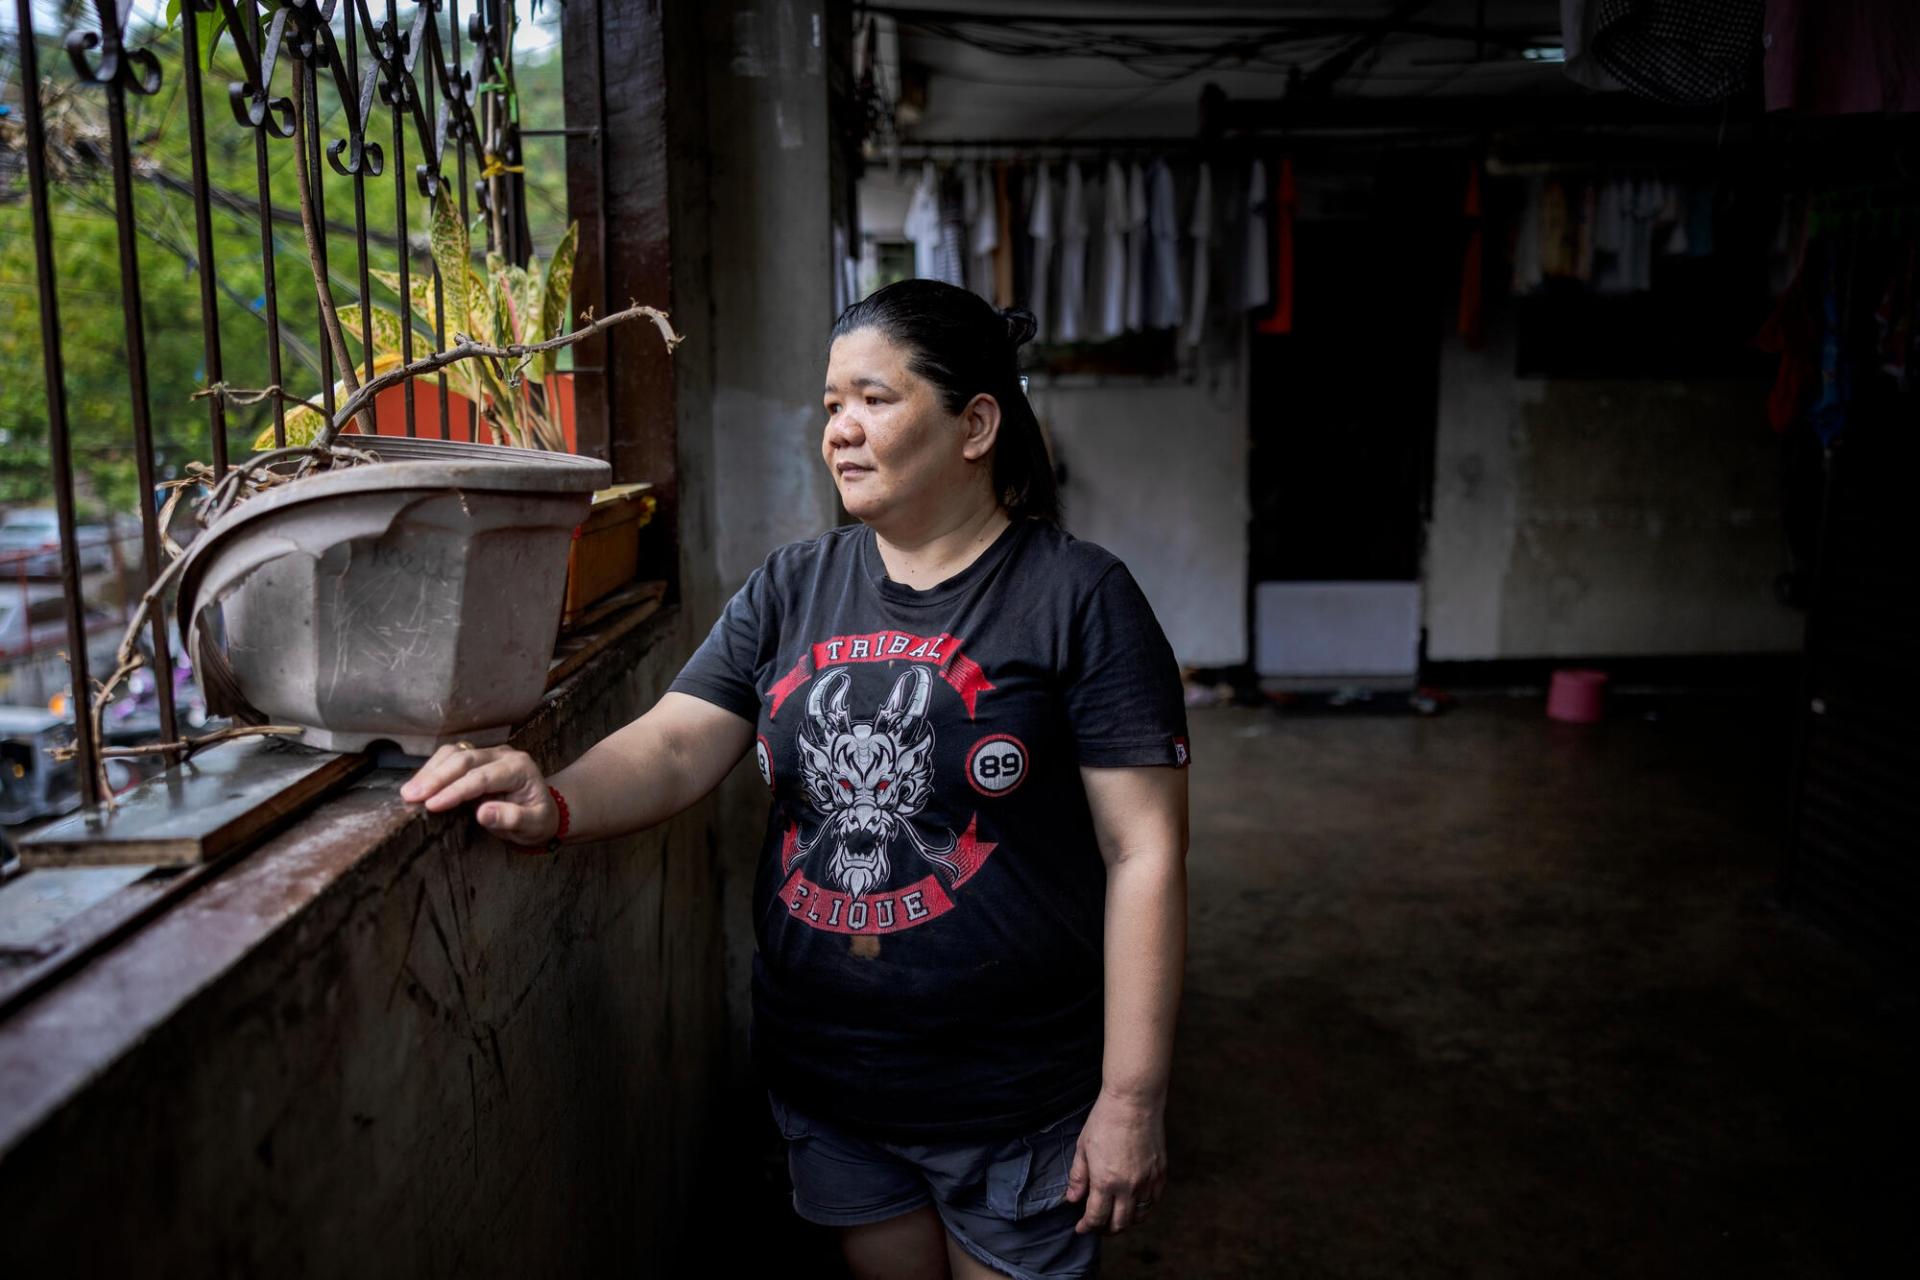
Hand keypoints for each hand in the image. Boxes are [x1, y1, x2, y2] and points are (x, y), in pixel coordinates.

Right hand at [399, 743, 558, 846]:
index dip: (456, 790)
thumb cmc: (538, 819)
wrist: (543, 809)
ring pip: (454, 753)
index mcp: (520, 768)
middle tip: (411, 796)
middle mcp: (503, 755)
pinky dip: (432, 770)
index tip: (433, 805)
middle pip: (465, 759)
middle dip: (436, 777)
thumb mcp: (534, 825)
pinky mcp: (475, 759)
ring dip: (430, 771)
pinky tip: (418, 785)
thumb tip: (483, 813)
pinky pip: (450, 758)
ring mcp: (488, 754)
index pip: (483, 777)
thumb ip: (513, 818)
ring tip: (409, 792)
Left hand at [1064, 1089, 1167, 1235]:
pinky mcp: (1160, 1173)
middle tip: (1097, 1226)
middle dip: (1105, 1230)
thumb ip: (1078, 1177)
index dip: (1087, 1227)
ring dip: (1126, 1222)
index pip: (1096, 1217)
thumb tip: (1072, 1199)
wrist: (1134, 1101)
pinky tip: (1134, 1203)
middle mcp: (1128, 1186)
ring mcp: (1147, 1181)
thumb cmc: (1105, 1120)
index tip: (1081, 1228)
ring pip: (1139, 1217)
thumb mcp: (1083, 1148)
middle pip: (1119, 1224)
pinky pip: (1154, 1201)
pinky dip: (1144, 1208)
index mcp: (1105, 1181)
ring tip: (1115, 1218)